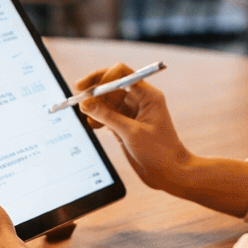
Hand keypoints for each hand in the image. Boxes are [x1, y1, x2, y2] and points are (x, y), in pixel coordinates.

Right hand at [76, 63, 247, 216]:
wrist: (169, 173)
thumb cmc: (159, 152)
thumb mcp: (130, 132)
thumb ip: (107, 116)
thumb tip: (85, 103)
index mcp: (148, 95)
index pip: (122, 74)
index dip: (103, 77)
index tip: (89, 89)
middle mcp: (140, 100)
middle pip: (112, 84)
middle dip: (95, 90)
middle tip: (79, 97)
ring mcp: (132, 112)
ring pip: (107, 100)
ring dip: (95, 106)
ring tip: (88, 117)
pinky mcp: (125, 124)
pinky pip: (107, 114)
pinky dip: (98, 118)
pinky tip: (93, 126)